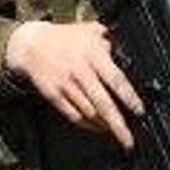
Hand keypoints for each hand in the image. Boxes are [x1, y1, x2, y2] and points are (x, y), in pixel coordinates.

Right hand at [5, 20, 141, 149]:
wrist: (30, 44)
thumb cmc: (64, 37)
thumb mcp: (90, 30)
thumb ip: (110, 40)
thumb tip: (129, 51)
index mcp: (93, 55)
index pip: (116, 80)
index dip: (129, 98)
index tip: (139, 111)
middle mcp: (80, 71)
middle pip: (103, 103)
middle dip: (118, 124)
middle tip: (129, 140)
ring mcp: (65, 85)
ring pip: (88, 112)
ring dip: (103, 125)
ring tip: (116, 133)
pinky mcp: (53, 94)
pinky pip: (71, 114)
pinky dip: (86, 124)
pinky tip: (96, 127)